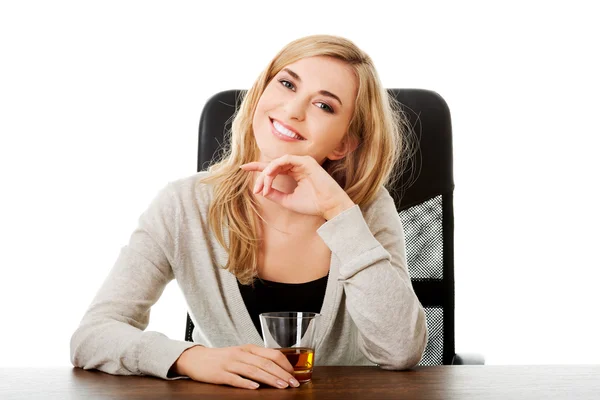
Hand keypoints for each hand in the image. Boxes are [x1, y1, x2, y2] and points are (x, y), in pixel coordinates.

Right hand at [171, 344, 299, 389]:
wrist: (196, 358)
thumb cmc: (222, 358)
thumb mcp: (242, 354)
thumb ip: (257, 359)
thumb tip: (279, 369)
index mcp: (249, 348)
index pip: (272, 353)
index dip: (285, 364)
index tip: (295, 374)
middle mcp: (241, 354)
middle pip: (265, 363)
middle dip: (282, 374)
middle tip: (293, 383)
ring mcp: (230, 363)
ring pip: (253, 370)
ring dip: (269, 379)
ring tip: (281, 386)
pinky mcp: (220, 373)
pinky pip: (235, 378)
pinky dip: (246, 383)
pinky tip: (255, 387)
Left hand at [240, 155, 355, 219]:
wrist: (329, 206)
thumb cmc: (312, 204)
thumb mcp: (288, 201)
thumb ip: (275, 194)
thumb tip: (261, 190)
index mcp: (295, 173)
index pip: (273, 167)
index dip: (258, 167)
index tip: (243, 168)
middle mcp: (297, 166)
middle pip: (272, 166)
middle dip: (261, 176)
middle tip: (256, 189)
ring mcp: (302, 162)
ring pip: (277, 163)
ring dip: (267, 175)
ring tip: (264, 187)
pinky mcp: (305, 161)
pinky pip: (284, 160)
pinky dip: (274, 168)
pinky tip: (270, 177)